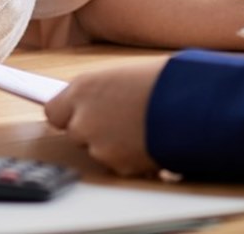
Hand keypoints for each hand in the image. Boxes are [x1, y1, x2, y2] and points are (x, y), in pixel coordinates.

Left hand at [45, 59, 167, 176]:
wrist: (190, 104)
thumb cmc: (164, 81)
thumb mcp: (124, 76)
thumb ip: (102, 93)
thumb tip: (96, 103)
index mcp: (83, 89)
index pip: (53, 110)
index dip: (68, 113)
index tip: (77, 114)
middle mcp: (84, 119)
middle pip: (76, 132)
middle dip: (94, 129)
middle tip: (121, 119)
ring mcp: (98, 146)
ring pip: (98, 150)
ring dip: (114, 144)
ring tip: (141, 127)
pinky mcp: (117, 166)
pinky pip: (119, 163)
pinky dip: (131, 157)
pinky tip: (148, 140)